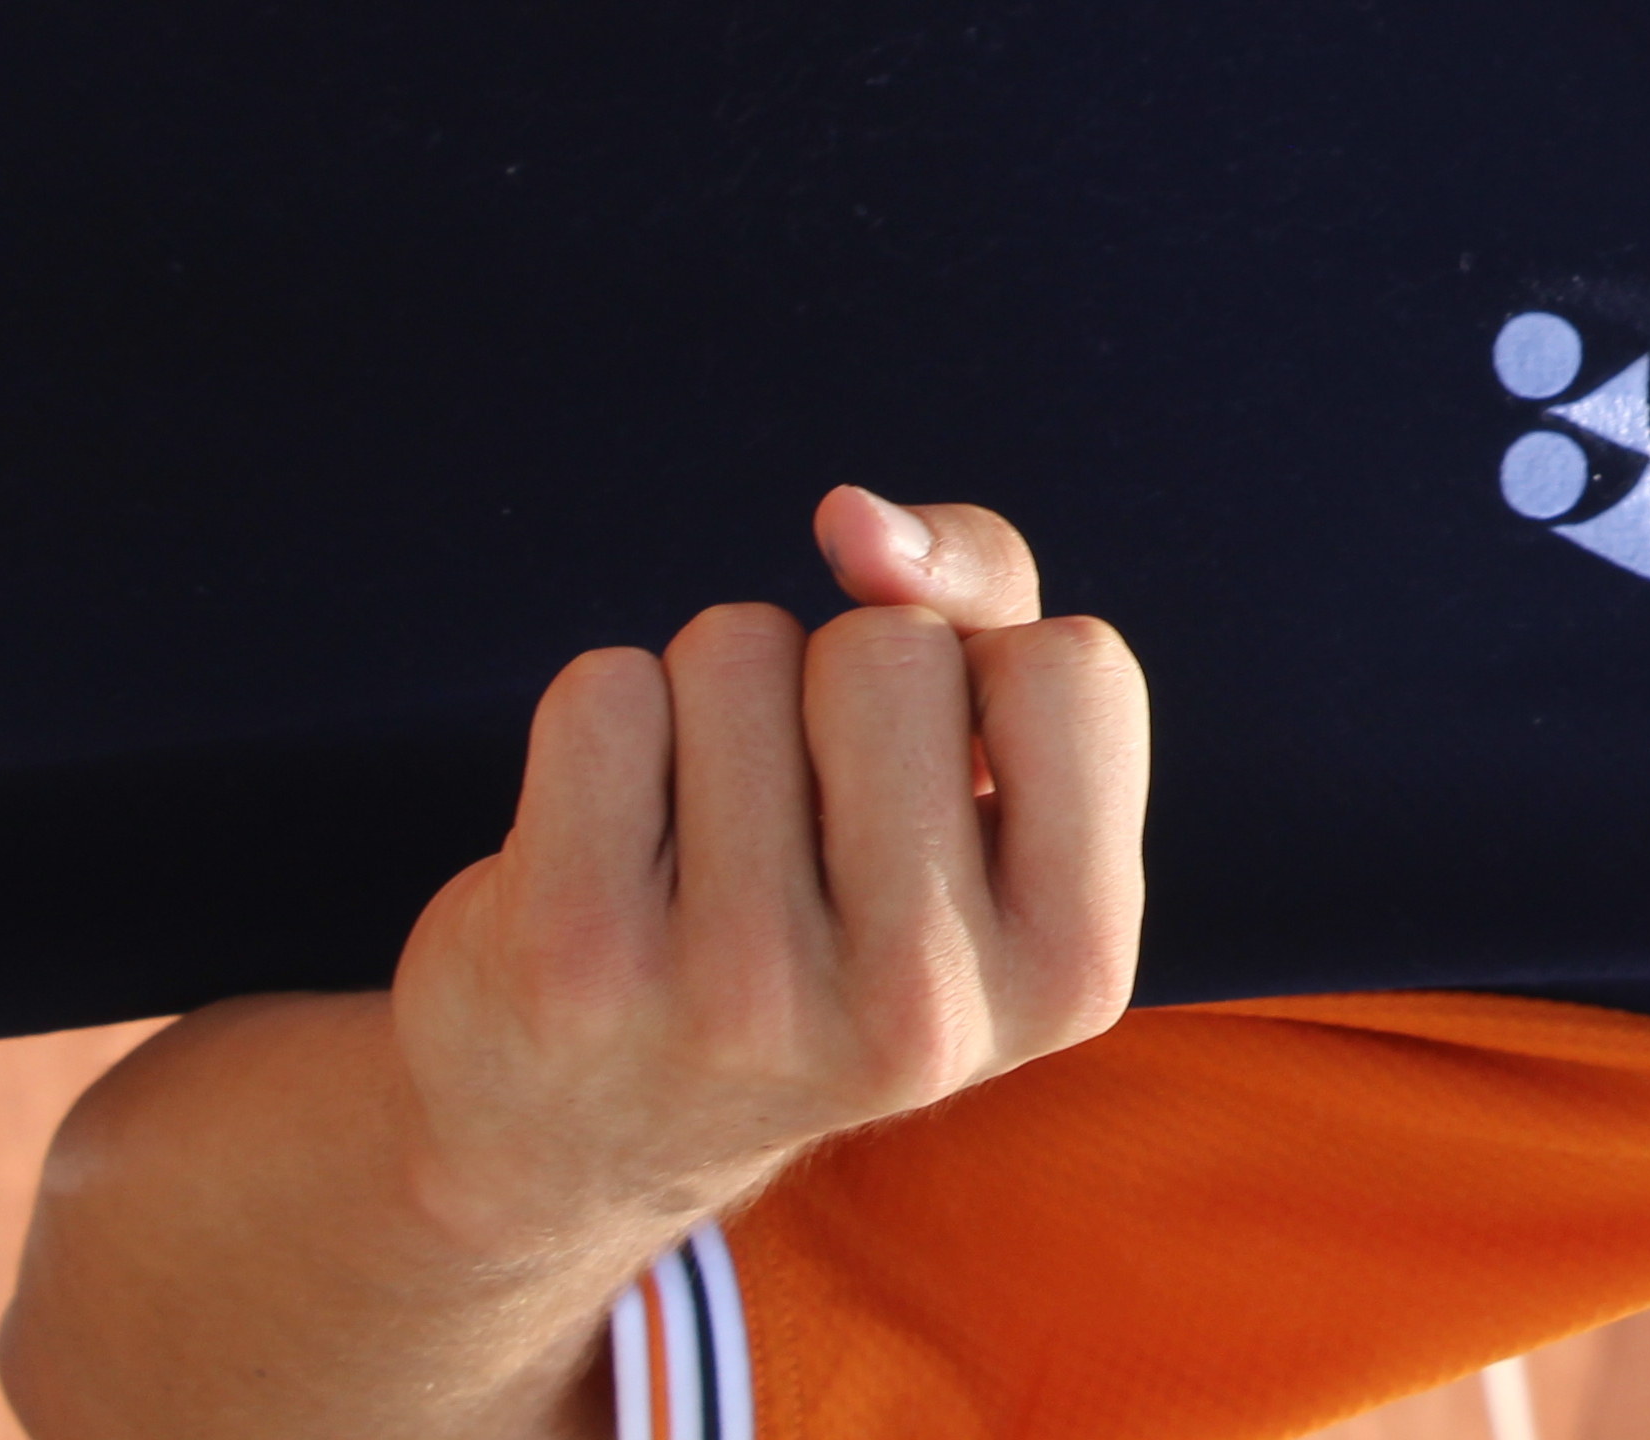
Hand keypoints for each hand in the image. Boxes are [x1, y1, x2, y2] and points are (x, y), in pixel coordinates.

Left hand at [384, 493, 1147, 1260]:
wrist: (582, 1127)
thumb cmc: (824, 899)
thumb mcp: (969, 782)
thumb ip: (981, 595)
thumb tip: (853, 520)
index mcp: (1072, 974)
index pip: (1075, 663)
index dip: (990, 673)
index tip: (941, 789)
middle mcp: (923, 1014)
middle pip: (894, 644)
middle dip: (838, 674)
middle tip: (805, 820)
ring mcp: (741, 998)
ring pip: (740, 646)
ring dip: (713, 694)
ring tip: (703, 836)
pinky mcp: (574, 962)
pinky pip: (605, 690)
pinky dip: (604, 722)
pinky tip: (609, 844)